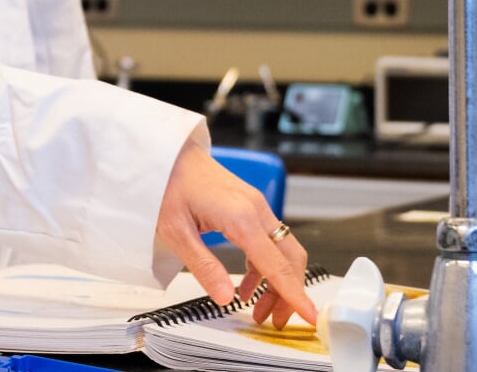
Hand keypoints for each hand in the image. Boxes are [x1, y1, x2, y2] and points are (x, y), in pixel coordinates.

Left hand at [155, 143, 318, 328]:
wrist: (167, 154)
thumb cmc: (166, 186)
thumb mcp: (176, 232)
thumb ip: (203, 266)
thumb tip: (225, 298)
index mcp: (241, 218)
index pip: (277, 265)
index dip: (295, 295)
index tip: (310, 317)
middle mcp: (256, 210)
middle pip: (290, 258)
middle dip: (288, 293)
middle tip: (274, 321)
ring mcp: (256, 206)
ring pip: (282, 251)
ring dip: (276, 283)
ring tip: (257, 309)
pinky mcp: (250, 206)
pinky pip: (269, 241)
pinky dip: (264, 267)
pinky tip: (247, 285)